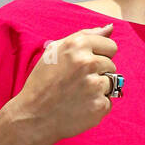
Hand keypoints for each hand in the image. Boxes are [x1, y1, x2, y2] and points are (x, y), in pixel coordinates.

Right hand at [9, 24, 118, 144]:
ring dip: (99, 89)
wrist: (33, 116)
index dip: (99, 55)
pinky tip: (80, 106)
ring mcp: (95, 85)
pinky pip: (109, 101)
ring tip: (77, 94)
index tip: (85, 64)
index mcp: (77, 45)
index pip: (111, 46)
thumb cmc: (43, 81)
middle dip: (98, 72)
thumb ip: (85, 36)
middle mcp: (87, 63)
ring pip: (112, 83)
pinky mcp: (99, 105)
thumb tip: (110, 28)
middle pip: (111, 65)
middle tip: (76, 82)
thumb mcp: (56, 51)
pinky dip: (97, 105)